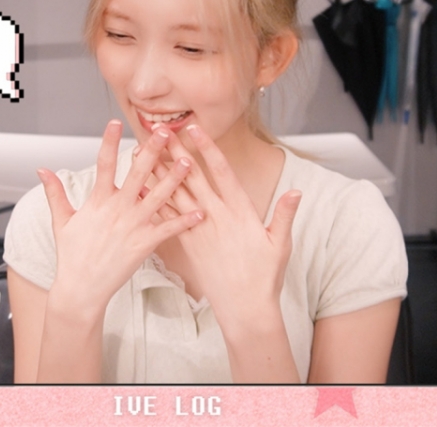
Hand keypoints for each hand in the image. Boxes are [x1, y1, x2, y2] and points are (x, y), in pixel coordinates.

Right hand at [40, 120, 202, 319]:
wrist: (81, 288)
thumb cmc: (72, 255)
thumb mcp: (61, 221)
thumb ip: (55, 192)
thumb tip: (42, 170)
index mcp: (98, 201)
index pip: (104, 163)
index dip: (109, 141)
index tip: (115, 121)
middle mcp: (117, 210)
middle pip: (137, 173)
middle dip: (152, 151)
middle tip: (165, 131)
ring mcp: (132, 226)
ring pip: (158, 196)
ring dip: (174, 178)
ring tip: (188, 161)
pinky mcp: (144, 244)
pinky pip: (168, 229)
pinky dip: (184, 221)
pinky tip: (199, 211)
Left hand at [154, 124, 301, 329]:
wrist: (244, 308)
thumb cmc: (264, 276)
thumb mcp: (280, 244)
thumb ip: (284, 214)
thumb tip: (296, 191)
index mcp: (240, 212)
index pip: (221, 173)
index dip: (207, 149)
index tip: (194, 129)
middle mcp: (216, 217)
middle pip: (192, 178)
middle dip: (174, 151)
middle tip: (160, 129)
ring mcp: (199, 230)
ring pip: (175, 195)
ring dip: (159, 172)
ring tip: (142, 152)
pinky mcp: (187, 244)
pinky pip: (167, 218)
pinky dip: (153, 201)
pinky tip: (140, 188)